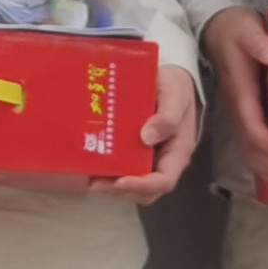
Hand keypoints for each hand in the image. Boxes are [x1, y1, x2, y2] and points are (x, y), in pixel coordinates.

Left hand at [90, 72, 206, 198]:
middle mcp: (164, 160)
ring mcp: (149, 157)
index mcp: (178, 151)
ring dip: (111, 185)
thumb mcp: (176, 94)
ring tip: (89, 177)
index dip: (142, 185)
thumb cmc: (176, 86)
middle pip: (146, 191)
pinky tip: (90, 163)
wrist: (170, 77)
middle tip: (95, 182)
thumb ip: (168, 116)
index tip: (119, 181)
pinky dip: (108, 171)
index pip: (164, 181)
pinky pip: (124, 168)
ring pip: (133, 184)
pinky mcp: (135, 151)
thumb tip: (147, 138)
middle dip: (121, 191)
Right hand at [199, 5, 267, 191]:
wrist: (220, 29)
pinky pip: (259, 146)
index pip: (252, 129)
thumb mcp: (246, 29)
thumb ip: (258, 42)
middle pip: (253, 151)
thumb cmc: (235, 30)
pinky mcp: (252, 114)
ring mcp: (246, 115)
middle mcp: (242, 111)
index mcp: (241, 94)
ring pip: (254, 153)